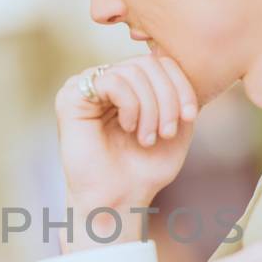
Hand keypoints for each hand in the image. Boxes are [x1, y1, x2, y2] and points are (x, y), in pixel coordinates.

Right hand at [56, 54, 197, 216]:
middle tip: (166, 132)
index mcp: (130, 86)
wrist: (119, 200)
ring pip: (132, 70)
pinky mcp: (70, 96)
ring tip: (147, 138)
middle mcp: (107, 80)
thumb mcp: (176, 126)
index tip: (190, 117)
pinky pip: (111, 80)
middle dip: (167, 98)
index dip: (181, 85)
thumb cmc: (145, 170)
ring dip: (150, 107)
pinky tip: (128, 127)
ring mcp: (88, 86)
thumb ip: (179, 93)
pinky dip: (130, 105)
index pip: (160, 62)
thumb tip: (183, 62)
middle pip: (148, 63)